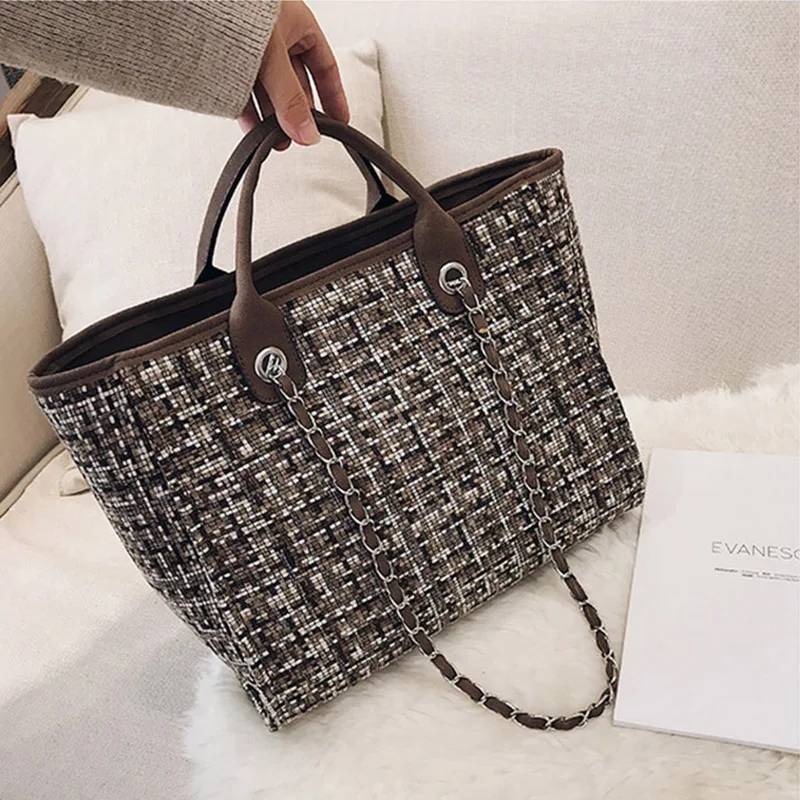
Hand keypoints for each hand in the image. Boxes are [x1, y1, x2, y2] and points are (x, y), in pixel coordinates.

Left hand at [239, 1, 348, 146]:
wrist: (186, 4)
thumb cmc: (236, 6)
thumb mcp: (273, 56)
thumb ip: (291, 98)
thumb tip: (308, 132)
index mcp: (298, 24)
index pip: (325, 66)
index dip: (333, 96)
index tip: (339, 122)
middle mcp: (277, 36)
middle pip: (296, 82)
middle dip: (299, 113)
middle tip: (301, 137)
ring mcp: (252, 48)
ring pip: (269, 89)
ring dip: (274, 117)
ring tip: (275, 139)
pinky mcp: (229, 59)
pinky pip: (244, 89)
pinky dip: (249, 110)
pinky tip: (253, 128)